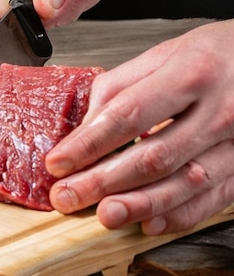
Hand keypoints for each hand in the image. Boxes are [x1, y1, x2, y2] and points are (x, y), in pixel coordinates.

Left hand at [45, 20, 233, 234]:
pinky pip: (214, 199)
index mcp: (191, 74)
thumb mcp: (164, 53)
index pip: (128, 115)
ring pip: (184, 184)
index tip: (58, 162)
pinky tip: (149, 222)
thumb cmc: (216, 54)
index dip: (88, 143)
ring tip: (103, 215)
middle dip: (103, 181)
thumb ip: (120, 86)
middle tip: (68, 196)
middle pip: (152, 156)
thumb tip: (86, 124)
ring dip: (138, 204)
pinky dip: (179, 215)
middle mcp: (219, 111)